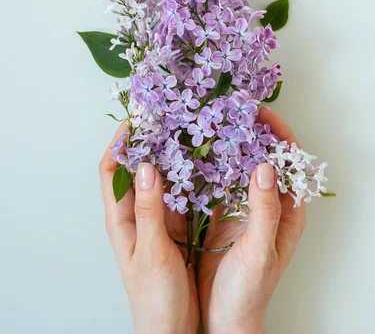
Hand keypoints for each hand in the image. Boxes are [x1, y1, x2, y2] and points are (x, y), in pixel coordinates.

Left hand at [99, 122, 199, 333]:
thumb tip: (146, 166)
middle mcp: (138, 214)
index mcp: (121, 220)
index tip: (135, 119)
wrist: (174, 330)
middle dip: (148, 142)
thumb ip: (148, 210)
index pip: (111, 171)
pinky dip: (191, 177)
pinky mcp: (179, 227)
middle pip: (137, 169)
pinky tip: (206, 165)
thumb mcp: (150, 252)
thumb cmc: (154, 299)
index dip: (119, 144)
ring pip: (162, 179)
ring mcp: (159, 219)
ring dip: (171, 157)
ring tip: (188, 133)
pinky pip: (183, 195)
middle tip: (166, 119)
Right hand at [198, 107, 306, 333]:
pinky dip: (206, 164)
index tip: (261, 112)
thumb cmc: (249, 292)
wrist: (224, 320)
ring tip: (209, 119)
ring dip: (225, 143)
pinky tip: (192, 149)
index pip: (289, 162)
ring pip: (237, 165)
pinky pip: (215, 181)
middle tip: (230, 108)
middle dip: (249, 131)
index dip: (278, 134)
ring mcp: (242, 206)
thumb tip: (264, 166)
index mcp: (286, 211)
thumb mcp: (260, 250)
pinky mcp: (219, 213)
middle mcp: (266, 203)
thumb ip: (264, 210)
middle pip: (262, 156)